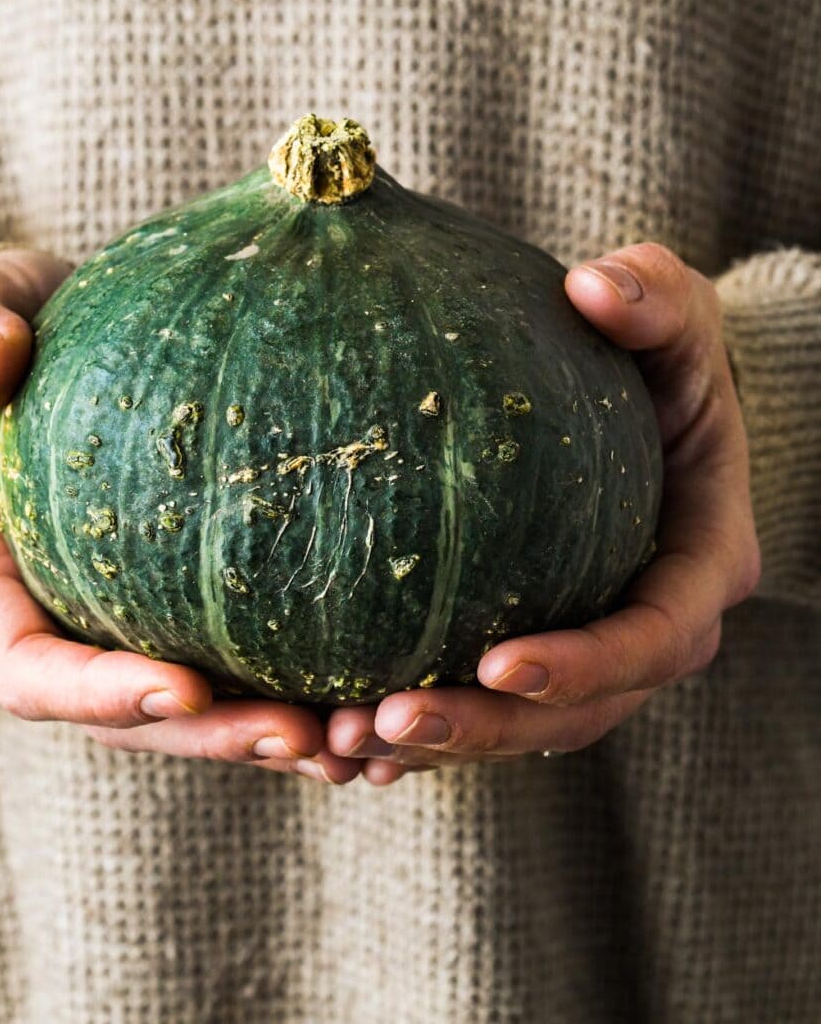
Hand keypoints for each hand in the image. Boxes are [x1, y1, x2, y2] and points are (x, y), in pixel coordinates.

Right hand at [0, 247, 359, 783]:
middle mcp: (41, 619)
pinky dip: (282, 691)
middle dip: (209, 735)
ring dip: (259, 734)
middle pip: (120, 717)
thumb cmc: (4, 324)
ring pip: (180, 714)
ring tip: (351, 741)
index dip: (98, 694)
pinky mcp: (163, 605)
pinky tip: (360, 697)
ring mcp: (107, 620)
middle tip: (305, 735)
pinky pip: (221, 665)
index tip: (184, 689)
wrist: (45, 342)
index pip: (26, 666)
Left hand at [327, 242, 761, 784]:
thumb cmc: (664, 353)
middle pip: (575, 713)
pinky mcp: (541, 645)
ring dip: (436, 744)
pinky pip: (481, 703)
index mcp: (698, 567)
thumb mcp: (675, 315)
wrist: (650, 401)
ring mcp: (593, 650)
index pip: (652, 639)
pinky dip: (418, 728)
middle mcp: (650, 629)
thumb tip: (592, 285)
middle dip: (483, 730)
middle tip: (381, 722)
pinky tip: (333, 729)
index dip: (582, 665)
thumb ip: (652, 296)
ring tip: (337, 739)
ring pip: (520, 726)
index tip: (495, 661)